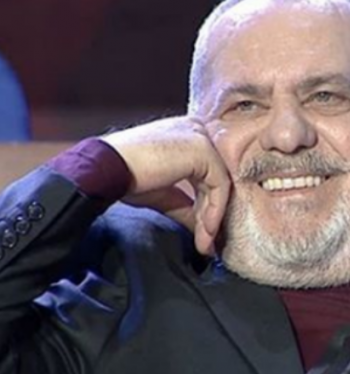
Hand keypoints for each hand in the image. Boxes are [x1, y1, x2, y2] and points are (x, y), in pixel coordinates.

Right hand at [101, 116, 230, 255]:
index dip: (207, 206)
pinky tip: (204, 230)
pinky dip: (213, 211)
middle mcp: (197, 129)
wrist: (104, 169)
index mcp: (187, 134)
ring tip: (204, 243)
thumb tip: (202, 227)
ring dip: (212, 218)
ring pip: (220, 183)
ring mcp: (201, 136)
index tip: (204, 234)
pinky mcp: (202, 148)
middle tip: (207, 244)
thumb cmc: (124, 177)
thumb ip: (185, 204)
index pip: (208, 174)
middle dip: (211, 215)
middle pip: (216, 178)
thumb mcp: (162, 193)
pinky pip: (219, 184)